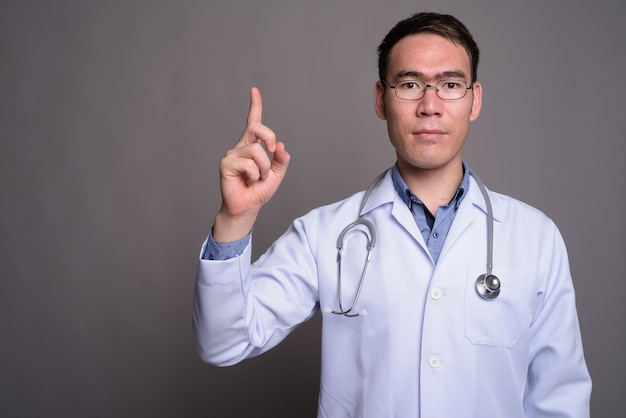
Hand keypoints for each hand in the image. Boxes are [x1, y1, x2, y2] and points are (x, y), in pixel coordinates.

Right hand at [213, 87, 290, 241]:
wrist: (247, 207)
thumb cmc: (258, 190)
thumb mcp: (277, 174)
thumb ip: (281, 159)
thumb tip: (280, 145)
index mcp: (252, 146)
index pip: (253, 122)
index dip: (255, 106)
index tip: (254, 90)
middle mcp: (241, 146)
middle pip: (256, 128)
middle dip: (269, 137)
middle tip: (273, 150)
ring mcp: (232, 154)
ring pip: (257, 151)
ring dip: (263, 168)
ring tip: (257, 178)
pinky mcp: (226, 164)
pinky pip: (248, 164)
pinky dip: (254, 175)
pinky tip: (248, 181)